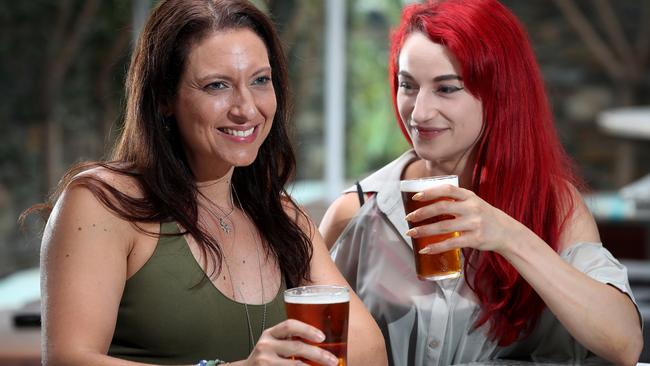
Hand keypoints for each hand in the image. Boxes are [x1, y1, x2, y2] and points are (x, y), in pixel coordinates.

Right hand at [244, 319, 338, 365]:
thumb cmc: (265, 356)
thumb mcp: (274, 343)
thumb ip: (289, 339)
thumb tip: (320, 343)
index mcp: (270, 334)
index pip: (289, 326)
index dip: (307, 329)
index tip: (322, 337)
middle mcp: (266, 346)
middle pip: (296, 347)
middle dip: (318, 354)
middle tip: (332, 360)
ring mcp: (265, 362)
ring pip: (296, 365)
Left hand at [404, 184, 522, 254]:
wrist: (506, 232)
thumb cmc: (483, 216)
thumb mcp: (473, 202)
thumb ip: (455, 200)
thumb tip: (427, 202)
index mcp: (469, 196)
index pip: (447, 190)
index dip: (430, 192)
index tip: (415, 197)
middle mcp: (472, 208)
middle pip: (442, 207)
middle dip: (422, 213)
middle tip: (408, 218)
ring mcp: (474, 224)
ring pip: (444, 226)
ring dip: (424, 230)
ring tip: (411, 233)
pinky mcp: (475, 239)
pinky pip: (452, 243)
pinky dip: (436, 247)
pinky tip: (425, 249)